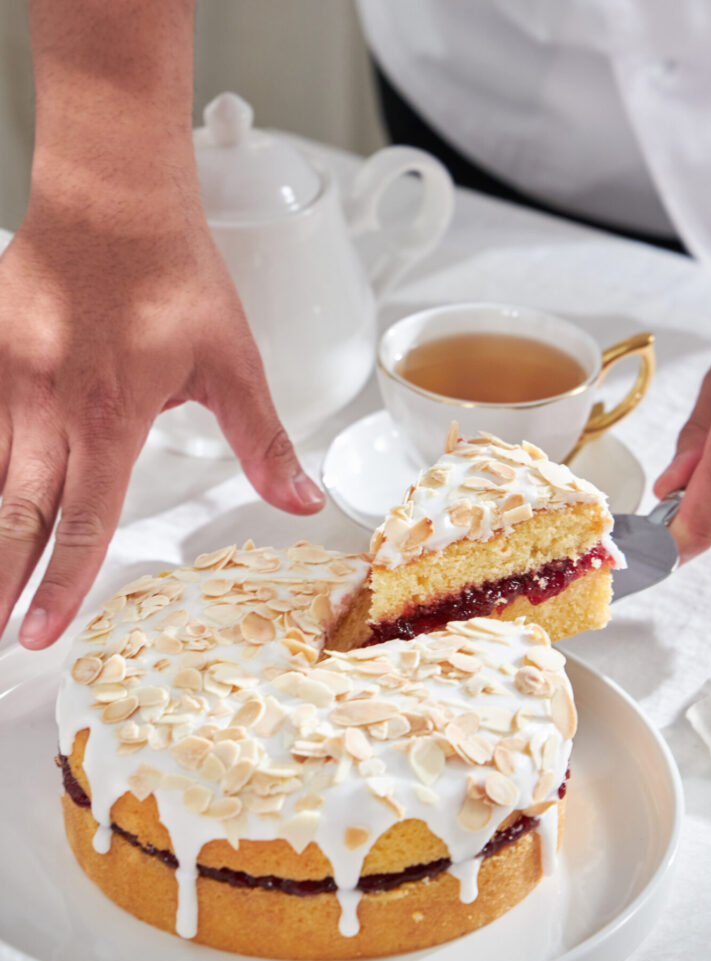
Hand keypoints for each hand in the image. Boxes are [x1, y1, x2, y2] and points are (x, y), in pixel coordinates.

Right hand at [0, 203, 322, 650]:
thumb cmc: (175, 277)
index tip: (41, 632)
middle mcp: (49, 405)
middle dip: (2, 581)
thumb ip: (264, 443)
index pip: (85, 520)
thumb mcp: (234, 364)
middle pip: (16, 513)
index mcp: (114, 416)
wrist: (114, 201)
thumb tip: (303, 501)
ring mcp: (6, 377)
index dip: (62, 584)